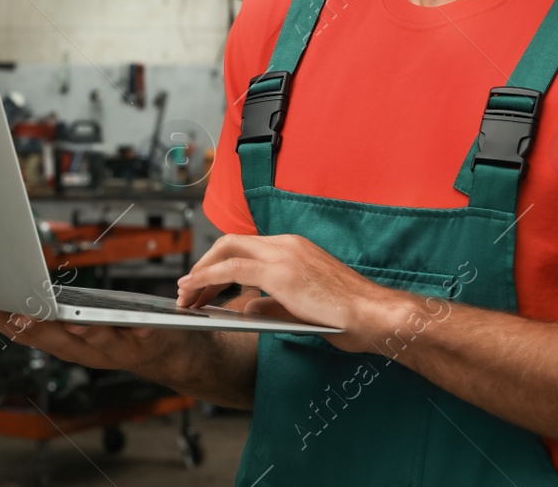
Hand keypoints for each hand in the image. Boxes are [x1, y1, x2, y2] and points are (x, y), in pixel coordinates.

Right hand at [0, 304, 189, 376]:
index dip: (0, 321)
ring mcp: (118, 349)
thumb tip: (22, 283)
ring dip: (79, 332)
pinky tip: (133, 322)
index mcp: (69, 343)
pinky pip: (141, 336)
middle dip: (30, 326)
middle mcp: (88, 352)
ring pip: (94, 342)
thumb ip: (59, 312)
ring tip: (69, 320)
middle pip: (54, 340)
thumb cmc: (126, 330)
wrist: (176, 356)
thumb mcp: (85, 321)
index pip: (28, 333)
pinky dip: (134, 330)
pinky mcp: (149, 342)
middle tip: (8, 310)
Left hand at [175, 233, 413, 353]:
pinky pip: (232, 269)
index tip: (203, 285)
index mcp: (295, 248)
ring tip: (185, 296)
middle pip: (230, 243)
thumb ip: (272, 304)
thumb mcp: (302, 307)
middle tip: (187, 291)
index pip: (246, 248)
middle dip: (203, 265)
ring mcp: (284, 254)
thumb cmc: (347, 314)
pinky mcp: (280, 272)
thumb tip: (247, 307)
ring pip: (227, 251)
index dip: (219, 264)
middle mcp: (287, 244)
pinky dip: (207, 278)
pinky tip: (194, 291)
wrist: (373, 314)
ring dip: (201, 273)